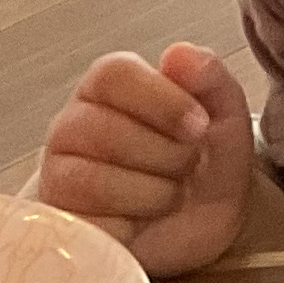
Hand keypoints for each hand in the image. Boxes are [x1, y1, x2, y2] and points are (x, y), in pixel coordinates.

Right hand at [29, 40, 251, 276]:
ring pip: (95, 182)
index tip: (200, 126)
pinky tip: (142, 222)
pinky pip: (91, 226)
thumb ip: (209, 78)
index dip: (163, 101)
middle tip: (186, 167)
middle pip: (106, 131)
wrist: (199, 229)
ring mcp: (58, 175)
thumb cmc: (205, 165)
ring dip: (154, 194)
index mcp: (109, 87)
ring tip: (167, 195)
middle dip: (167, 156)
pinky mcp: (58, 224)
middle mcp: (72, 125)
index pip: (113, 74)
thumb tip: (179, 53)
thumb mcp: (225, 118)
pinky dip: (131, 228)